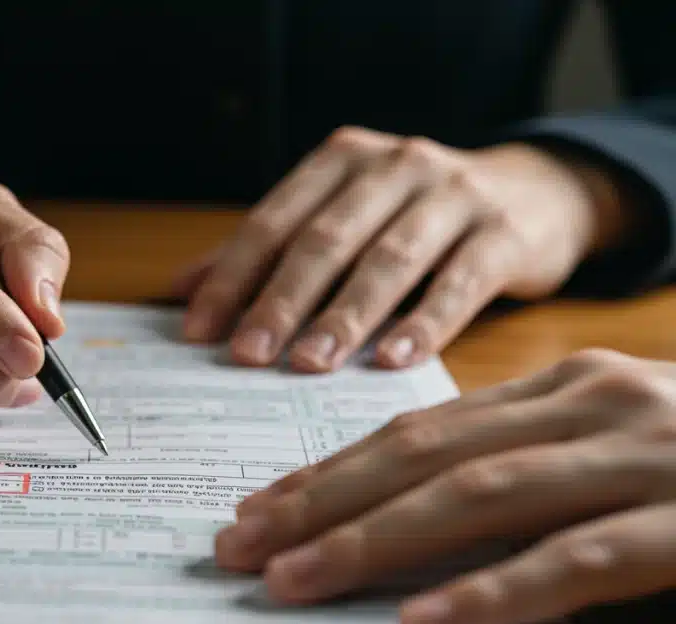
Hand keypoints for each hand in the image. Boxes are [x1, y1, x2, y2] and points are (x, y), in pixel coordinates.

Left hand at [177, 126, 627, 371]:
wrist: (539, 193)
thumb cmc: (417, 216)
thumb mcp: (345, 217)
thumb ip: (270, 251)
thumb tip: (184, 291)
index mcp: (343, 159)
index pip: (274, 221)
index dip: (232, 276)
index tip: (198, 331)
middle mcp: (396, 165)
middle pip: (325, 240)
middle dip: (280, 301)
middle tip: (246, 356)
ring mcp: (455, 195)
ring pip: (388, 260)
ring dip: (344, 316)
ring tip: (308, 365)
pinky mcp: (505, 233)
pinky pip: (459, 283)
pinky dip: (423, 323)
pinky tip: (391, 361)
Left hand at [213, 348, 675, 623]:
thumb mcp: (612, 451)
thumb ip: (526, 474)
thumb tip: (420, 529)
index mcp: (565, 387)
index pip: (416, 427)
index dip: (328, 469)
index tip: (256, 507)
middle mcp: (593, 405)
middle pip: (423, 455)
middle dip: (319, 502)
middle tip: (236, 545)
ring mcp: (647, 458)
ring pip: (480, 498)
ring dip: (373, 542)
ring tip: (291, 580)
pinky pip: (576, 560)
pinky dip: (494, 593)